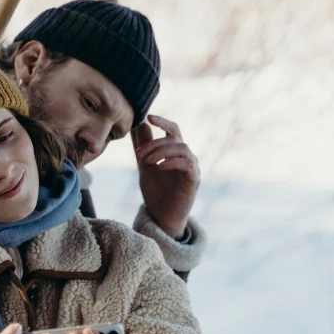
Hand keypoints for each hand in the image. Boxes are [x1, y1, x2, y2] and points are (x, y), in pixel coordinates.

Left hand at [133, 115, 200, 238]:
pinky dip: (172, 162)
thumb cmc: (156, 191)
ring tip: (147, 161)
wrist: (161, 216)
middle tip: (139, 154)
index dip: (163, 121)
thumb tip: (139, 125)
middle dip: (154, 143)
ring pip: (181, 148)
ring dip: (161, 151)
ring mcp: (192, 167)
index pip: (173, 130)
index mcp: (175, 152)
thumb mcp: (144, 166)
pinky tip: (159, 167)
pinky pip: (187, 164)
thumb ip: (143, 147)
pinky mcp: (194, 179)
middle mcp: (186, 156)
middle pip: (174, 138)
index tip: (148, 117)